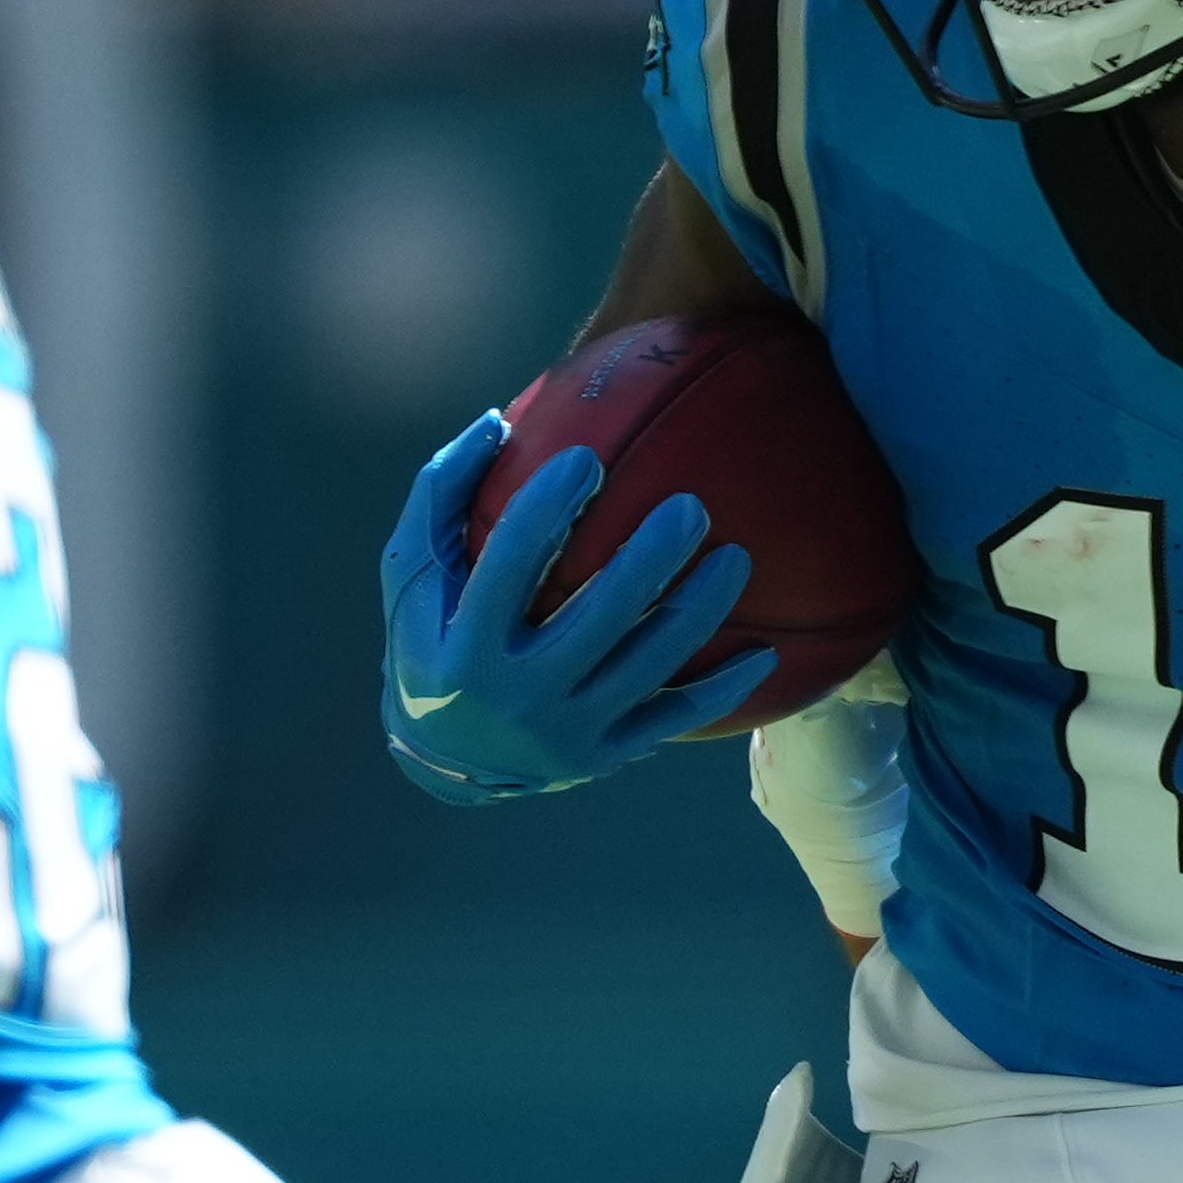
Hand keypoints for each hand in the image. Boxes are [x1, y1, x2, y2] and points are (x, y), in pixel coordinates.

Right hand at [377, 410, 772, 801]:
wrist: (447, 760)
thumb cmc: (434, 641)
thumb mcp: (416, 578)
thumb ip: (443, 499)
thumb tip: (497, 422)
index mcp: (464, 646)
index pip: (508, 568)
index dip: (546, 510)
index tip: (587, 459)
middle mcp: (516, 695)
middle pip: (598, 617)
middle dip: (650, 559)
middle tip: (691, 507)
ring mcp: (565, 731)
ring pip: (650, 664)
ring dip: (699, 609)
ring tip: (737, 557)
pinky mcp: (604, 754)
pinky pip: (676, 718)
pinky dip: (723, 688)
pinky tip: (765, 651)